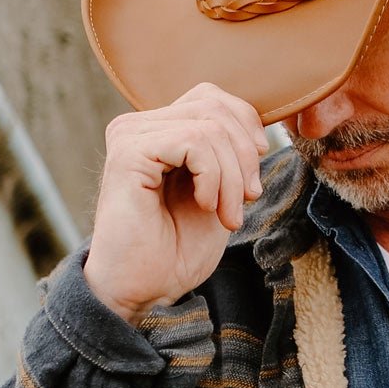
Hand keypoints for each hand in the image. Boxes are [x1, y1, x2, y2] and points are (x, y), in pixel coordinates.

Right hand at [82, 83, 269, 324]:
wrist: (142, 290)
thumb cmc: (175, 248)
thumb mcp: (218, 191)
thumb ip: (229, 154)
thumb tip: (260, 130)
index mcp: (158, 130)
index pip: (212, 97)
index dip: (246, 129)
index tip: (253, 177)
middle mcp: (139, 125)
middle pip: (214, 105)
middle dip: (244, 155)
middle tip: (247, 200)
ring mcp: (130, 135)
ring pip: (209, 125)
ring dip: (232, 176)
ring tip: (227, 213)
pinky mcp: (129, 151)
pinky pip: (193, 141)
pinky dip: (213, 177)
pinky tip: (204, 205)